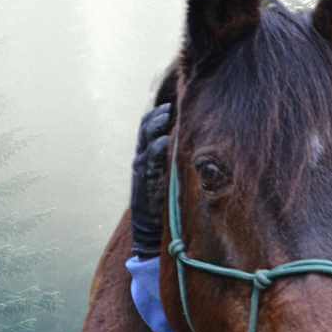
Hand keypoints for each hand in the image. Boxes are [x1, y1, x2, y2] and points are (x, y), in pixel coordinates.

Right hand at [131, 103, 171, 258]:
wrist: (150, 229)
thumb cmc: (163, 201)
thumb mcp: (167, 176)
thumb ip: (174, 160)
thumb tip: (191, 144)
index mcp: (146, 155)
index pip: (148, 128)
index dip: (157, 114)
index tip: (172, 102)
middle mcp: (141, 158)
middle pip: (145, 129)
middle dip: (157, 115)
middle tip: (170, 104)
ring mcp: (141, 169)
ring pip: (145, 139)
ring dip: (155, 125)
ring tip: (167, 113)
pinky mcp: (144, 181)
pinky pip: (149, 160)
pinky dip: (156, 148)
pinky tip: (164, 139)